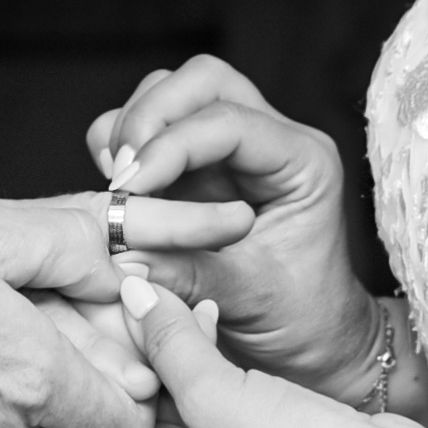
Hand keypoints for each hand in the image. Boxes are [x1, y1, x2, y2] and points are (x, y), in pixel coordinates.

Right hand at [88, 55, 377, 401]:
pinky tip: (119, 194)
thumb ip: (186, 271)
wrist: (310, 347)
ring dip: (132, 129)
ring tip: (118, 190)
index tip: (127, 190)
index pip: (227, 122)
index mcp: (302, 163)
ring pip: (172, 93)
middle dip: (149, 118)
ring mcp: (231, 151)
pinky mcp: (198, 169)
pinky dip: (122, 147)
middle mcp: (270, 142)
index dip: (169, 147)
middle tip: (120, 179)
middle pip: (201, 81)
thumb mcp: (248, 301)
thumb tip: (121, 251)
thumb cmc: (301, 324)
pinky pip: (151, 131)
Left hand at [118, 275, 418, 427]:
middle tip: (179, 307)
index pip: (131, 422)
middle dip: (172, 361)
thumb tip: (131, 299)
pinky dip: (240, 391)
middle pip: (168, 422)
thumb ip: (170, 345)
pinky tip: (245, 355)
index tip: (141, 313)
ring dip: (206, 369)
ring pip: (207, 420)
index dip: (136, 362)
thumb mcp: (217, 394)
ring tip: (207, 315)